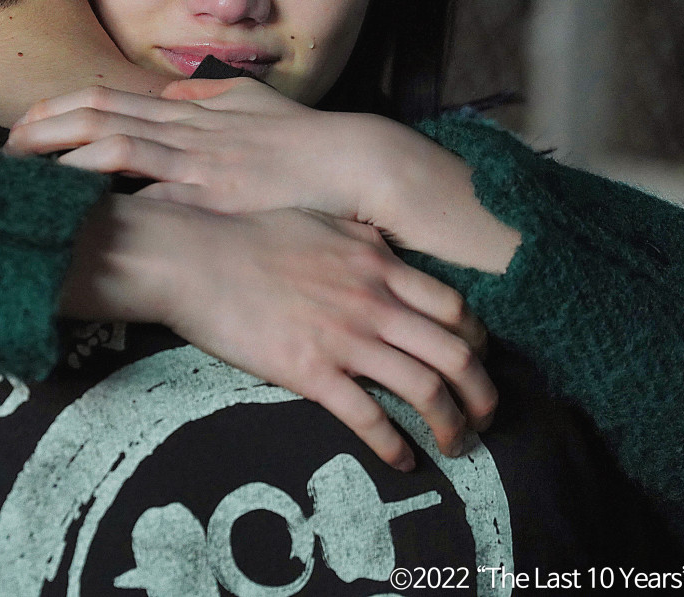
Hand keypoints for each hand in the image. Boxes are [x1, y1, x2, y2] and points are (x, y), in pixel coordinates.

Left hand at [6, 79, 379, 220]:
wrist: (350, 162)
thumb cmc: (304, 139)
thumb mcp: (256, 102)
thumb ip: (213, 93)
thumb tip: (179, 89)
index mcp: (189, 112)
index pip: (111, 99)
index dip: (62, 106)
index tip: (26, 119)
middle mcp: (185, 131)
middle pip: (98, 116)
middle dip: (44, 128)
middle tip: (3, 146)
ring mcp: (197, 163)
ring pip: (115, 146)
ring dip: (63, 155)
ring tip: (22, 171)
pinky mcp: (213, 199)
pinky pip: (153, 200)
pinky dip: (114, 205)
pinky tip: (79, 216)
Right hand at [63, 196, 496, 468]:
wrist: (195, 258)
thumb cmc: (250, 236)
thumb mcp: (320, 222)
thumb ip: (361, 241)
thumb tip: (385, 252)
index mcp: (378, 263)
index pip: (454, 308)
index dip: (477, 342)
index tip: (476, 362)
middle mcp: (373, 301)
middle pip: (455, 354)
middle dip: (483, 392)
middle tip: (488, 416)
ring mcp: (345, 338)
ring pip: (424, 389)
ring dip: (452, 424)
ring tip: (458, 445)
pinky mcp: (311, 372)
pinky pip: (368, 417)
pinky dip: (395, 445)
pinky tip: (403, 461)